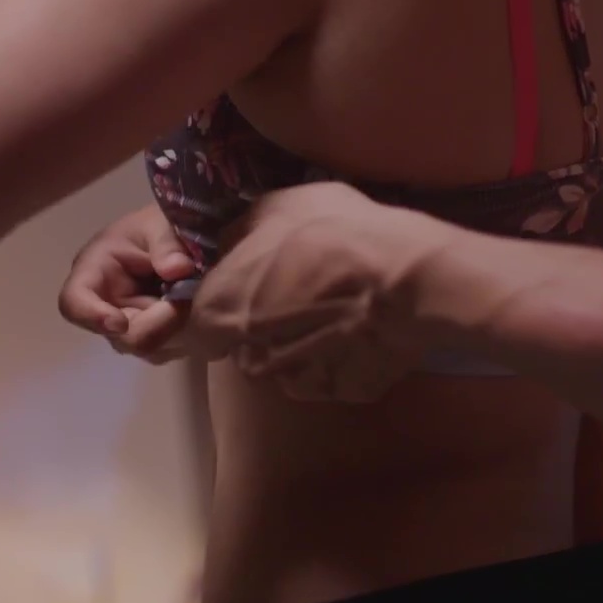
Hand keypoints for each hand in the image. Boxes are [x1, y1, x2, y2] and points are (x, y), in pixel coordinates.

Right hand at [59, 204, 197, 363]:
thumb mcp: (161, 224)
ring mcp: (126, 324)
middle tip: (185, 302)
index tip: (121, 323)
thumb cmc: (156, 227)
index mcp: (93, 272)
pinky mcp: (148, 334)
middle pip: (117, 334)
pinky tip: (190, 306)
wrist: (176, 238)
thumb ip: (167, 244)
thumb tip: (178, 270)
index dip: (92, 316)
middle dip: (154, 323)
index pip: (74, 302)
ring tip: (189, 295)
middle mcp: (103, 304)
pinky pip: (163, 345)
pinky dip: (180, 330)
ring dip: (171, 326)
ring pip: (144, 343)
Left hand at [192, 182, 443, 402]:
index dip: (221, 314)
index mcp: (222, 312)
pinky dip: (341, 361)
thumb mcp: (277, 207)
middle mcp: (251, 358)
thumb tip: (230, 246)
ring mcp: (298, 383)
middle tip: (301, 298)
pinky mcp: (341, 395)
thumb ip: (242, 234)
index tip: (248, 297)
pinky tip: (363, 332)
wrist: (405, 279)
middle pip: (246, 351)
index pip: (198, 331)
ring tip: (338, 315)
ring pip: (288, 369)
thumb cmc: (333, 234)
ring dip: (302, 349)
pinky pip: (332, 378)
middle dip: (265, 331)